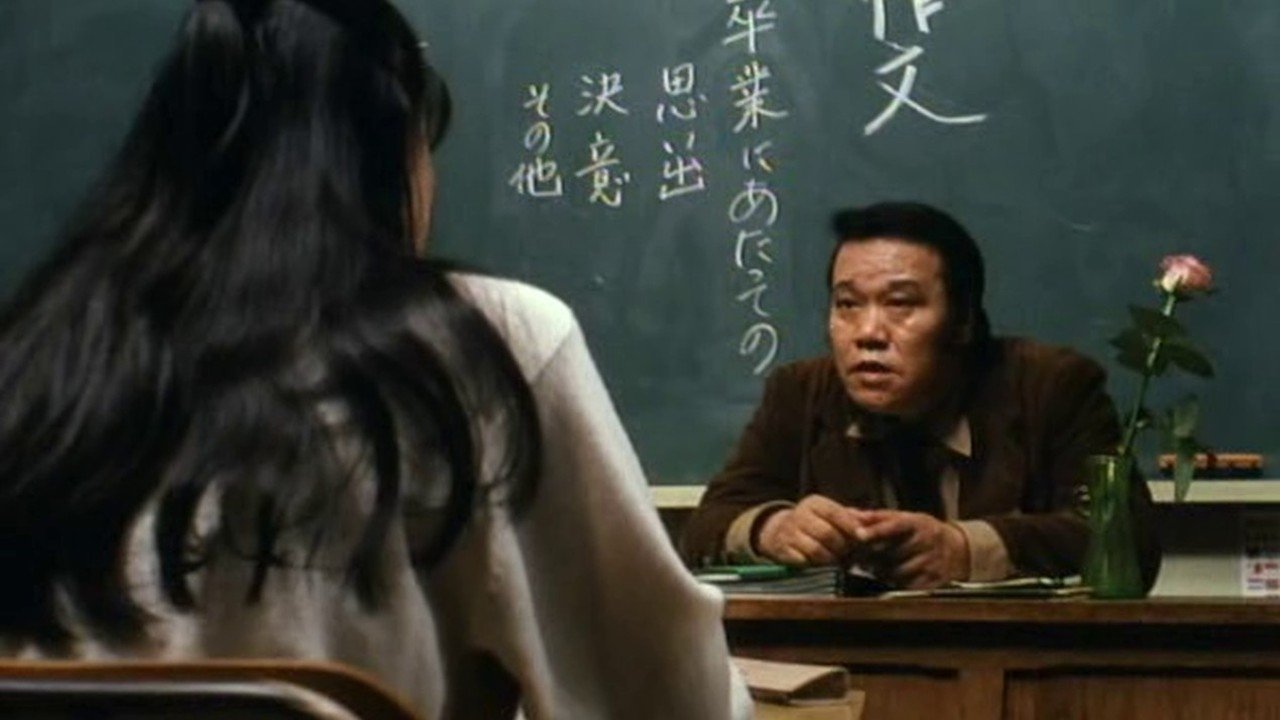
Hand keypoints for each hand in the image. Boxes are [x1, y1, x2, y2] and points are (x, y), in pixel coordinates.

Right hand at [755, 494, 869, 565]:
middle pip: (828, 534)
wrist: (778, 530)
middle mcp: (799, 515)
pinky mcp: (783, 551)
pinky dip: (816, 567)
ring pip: (816, 551)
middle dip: (842, 547)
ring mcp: (789, 534)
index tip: (863, 538)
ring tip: (837, 561)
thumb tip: (872, 518)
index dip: (851, 526)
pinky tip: (822, 565)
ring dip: (831, 560)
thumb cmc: (813, 522)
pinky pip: (804, 563)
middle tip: (850, 554)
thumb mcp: (829, 513)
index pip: (835, 513)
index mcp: (814, 503)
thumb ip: (852, 516)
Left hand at [857, 510, 968, 588]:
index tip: (859, 534)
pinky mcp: (935, 581)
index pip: (895, 524)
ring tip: (879, 567)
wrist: (957, 550)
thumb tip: (851, 514)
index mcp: (918, 523)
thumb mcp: (905, 519)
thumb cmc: (922, 532)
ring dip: (882, 572)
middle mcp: (927, 541)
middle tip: (860, 557)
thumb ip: (878, 518)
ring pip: (897, 572)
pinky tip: (894, 578)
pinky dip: (896, 584)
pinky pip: (907, 586)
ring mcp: (932, 562)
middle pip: (891, 552)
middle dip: (871, 556)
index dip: (876, 530)